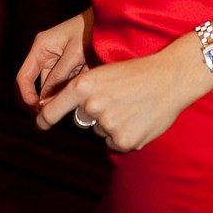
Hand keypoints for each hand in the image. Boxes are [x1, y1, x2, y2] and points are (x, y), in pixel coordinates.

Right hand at [16, 11, 92, 111]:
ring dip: (64, 93)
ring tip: (79, 92)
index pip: (24, 77)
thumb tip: (44, 103)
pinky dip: (73, 87)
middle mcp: (45, 54)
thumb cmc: (90, 30)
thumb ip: (58, 78)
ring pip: (54, 87)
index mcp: (40, 48)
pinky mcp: (69, 65)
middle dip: (50, 99)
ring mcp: (57, 60)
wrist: (110, 21)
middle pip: (40, 85)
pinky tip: (85, 84)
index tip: (38, 110)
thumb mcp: (74, 54)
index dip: (27, 96)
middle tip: (63, 109)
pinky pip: (66, 83)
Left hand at [36, 37, 206, 153]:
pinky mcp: (124, 140)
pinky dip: (126, 132)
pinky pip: (116, 141)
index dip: (44, 118)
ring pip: (101, 130)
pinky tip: (140, 117)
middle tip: (119, 98)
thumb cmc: (139, 71)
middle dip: (95, 113)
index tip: (40, 123)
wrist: (172, 76)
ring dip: (113, 122)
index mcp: (84, 85)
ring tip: (134, 104)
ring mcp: (108, 124)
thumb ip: (82, 91)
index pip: (52, 109)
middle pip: (82, 119)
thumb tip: (58, 108)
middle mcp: (92, 105)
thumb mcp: (105, 72)